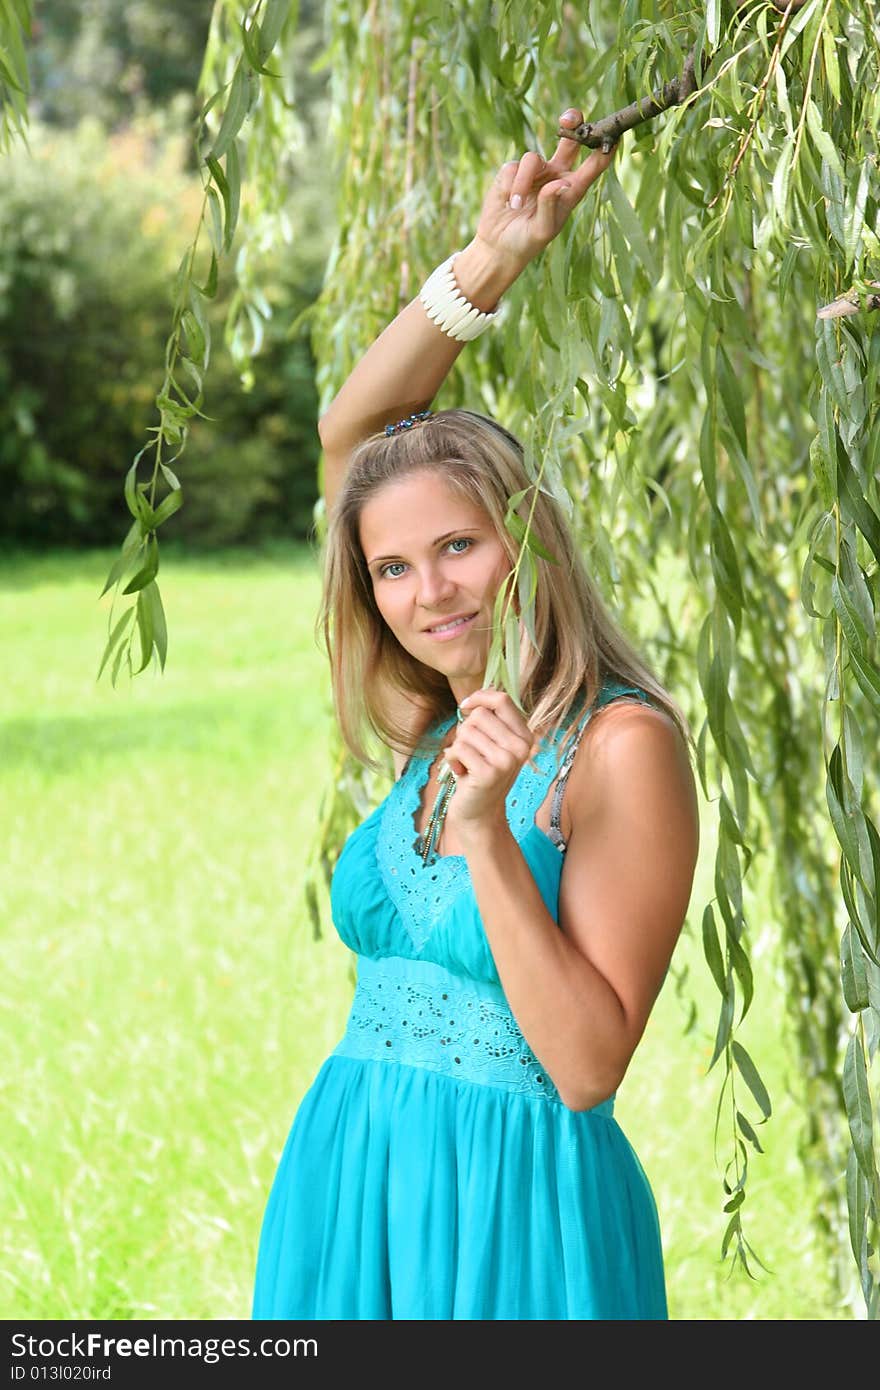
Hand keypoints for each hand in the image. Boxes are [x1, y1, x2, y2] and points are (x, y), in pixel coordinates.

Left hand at [442, 687, 540, 840]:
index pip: (502, 700)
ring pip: (466, 731)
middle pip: (479, 715)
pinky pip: (458, 748)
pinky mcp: (488, 773)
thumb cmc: (480, 773)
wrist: (479, 813)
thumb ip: (490, 720)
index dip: (480, 698)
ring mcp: (506, 761)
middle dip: (465, 730)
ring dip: (459, 746)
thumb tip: (478, 693)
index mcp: (525, 737)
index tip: (466, 706)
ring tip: (467, 763)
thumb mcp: (492, 744)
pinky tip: (461, 772)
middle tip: (471, 752)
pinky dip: (452, 758)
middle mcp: (520, 748)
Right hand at [472, 107, 618, 276]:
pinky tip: (507, 202)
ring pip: (533, 158)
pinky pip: (513, 167)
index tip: (614, 133)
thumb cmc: (527, 241)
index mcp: (572, 189)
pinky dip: (510, 185)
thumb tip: (560, 183)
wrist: (499, 246)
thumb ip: (550, 206)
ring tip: (516, 205)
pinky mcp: (512, 171)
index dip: (605, 147)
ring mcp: (535, 171)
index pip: (594, 165)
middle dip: (572, 122)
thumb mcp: (542, 230)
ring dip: (523, 181)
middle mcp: (557, 175)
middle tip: (568, 118)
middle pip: (570, 140)